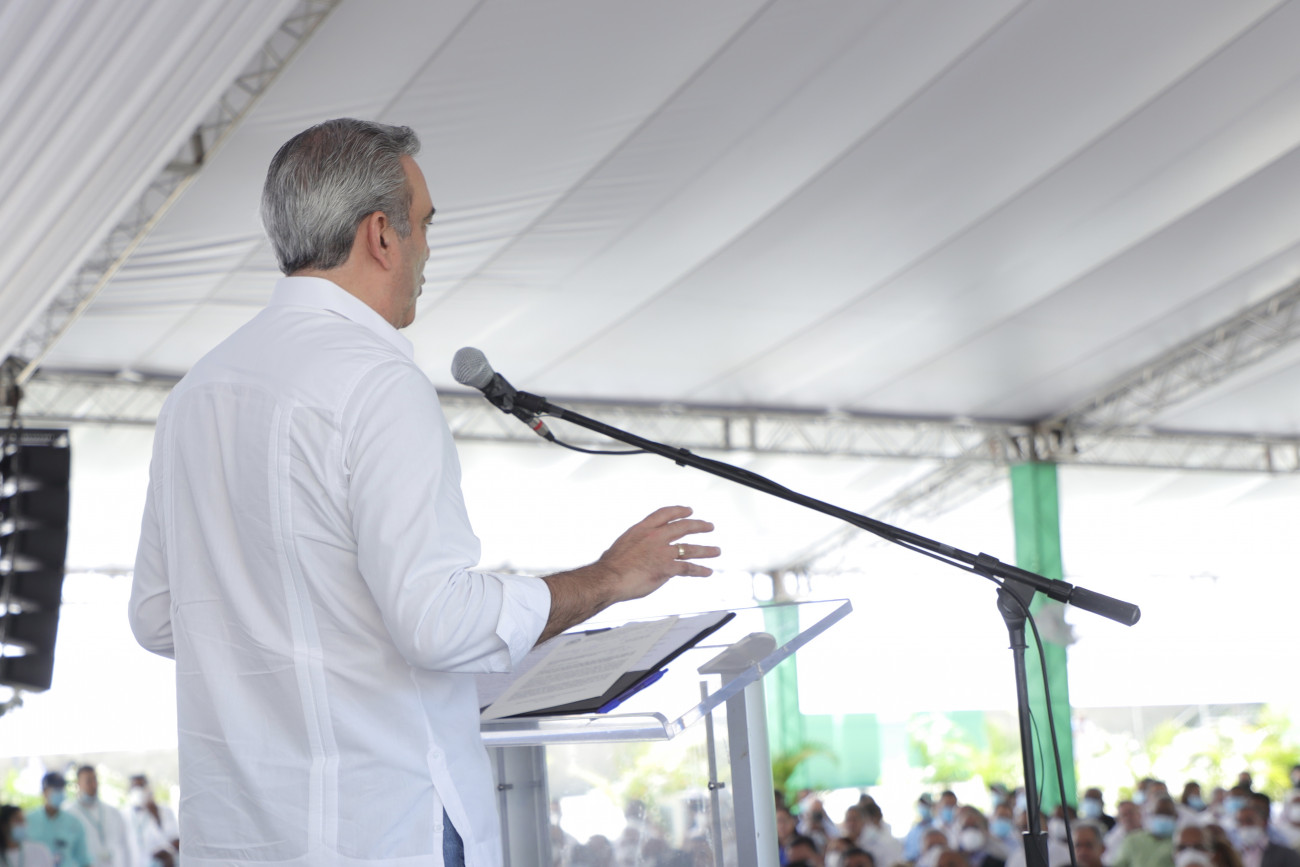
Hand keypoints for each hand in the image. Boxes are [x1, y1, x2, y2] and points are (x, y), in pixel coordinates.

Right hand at [595, 505, 719, 596]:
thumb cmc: (610, 566)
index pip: (665, 514)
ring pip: (690, 548)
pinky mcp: (666, 568)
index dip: (679, 511)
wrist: (608, 578)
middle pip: (683, 527)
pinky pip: (688, 568)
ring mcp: (662, 552)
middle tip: (708, 526)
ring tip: (715, 551)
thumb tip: (640, 552)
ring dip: (706, 550)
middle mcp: (655, 537)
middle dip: (699, 526)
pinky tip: (707, 571)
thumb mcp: (623, 544)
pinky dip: (699, 570)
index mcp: (642, 529)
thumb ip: (636, 545)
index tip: (688, 510)